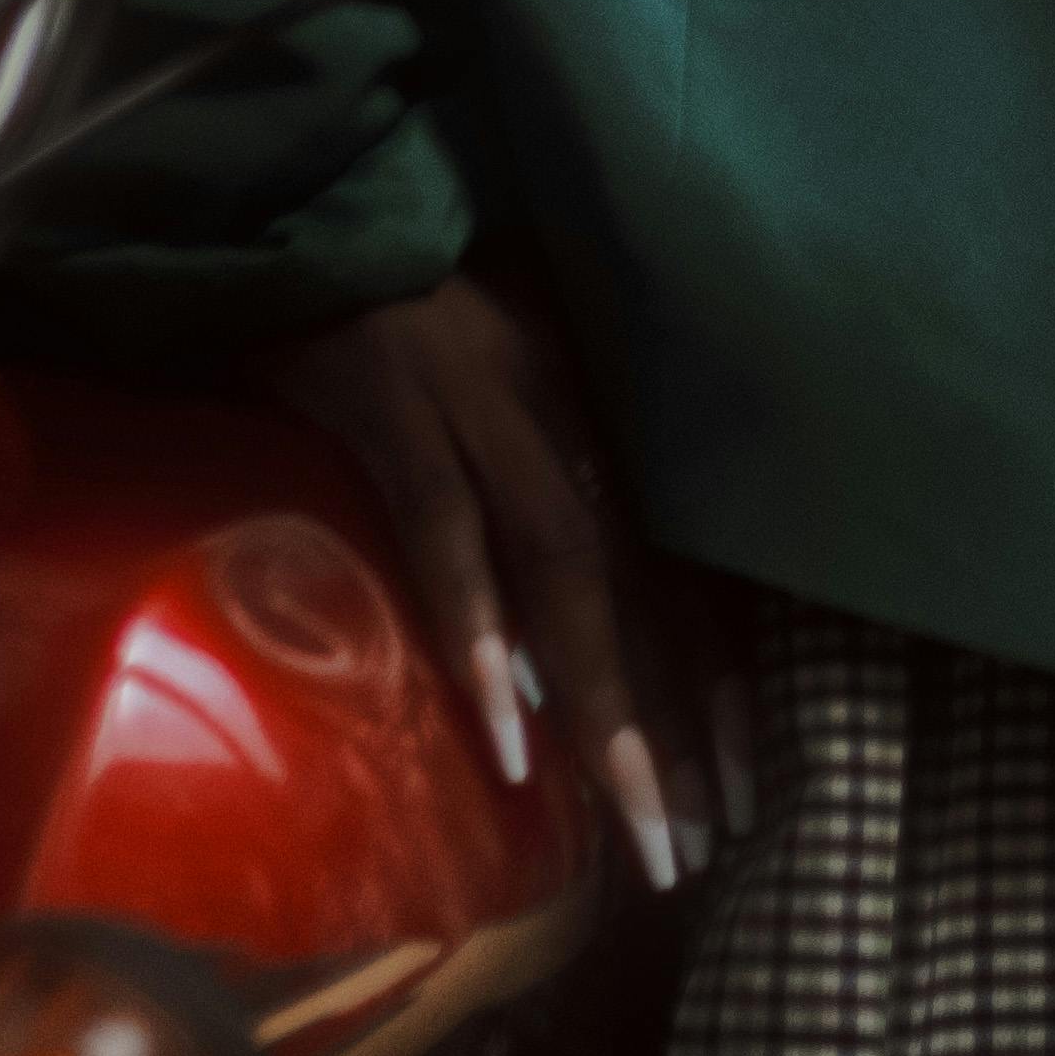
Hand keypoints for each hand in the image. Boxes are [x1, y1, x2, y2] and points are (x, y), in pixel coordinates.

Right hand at [258, 265, 750, 895]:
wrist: (311, 203)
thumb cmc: (401, 305)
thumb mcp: (487, 399)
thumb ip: (520, 496)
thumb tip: (543, 639)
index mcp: (586, 426)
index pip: (675, 572)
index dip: (715, 683)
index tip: (742, 794)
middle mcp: (560, 423)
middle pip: (641, 594)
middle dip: (678, 730)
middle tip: (703, 851)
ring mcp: (484, 415)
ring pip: (569, 579)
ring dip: (611, 709)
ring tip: (639, 826)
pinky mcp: (400, 411)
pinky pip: (450, 538)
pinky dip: (483, 632)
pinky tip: (511, 731)